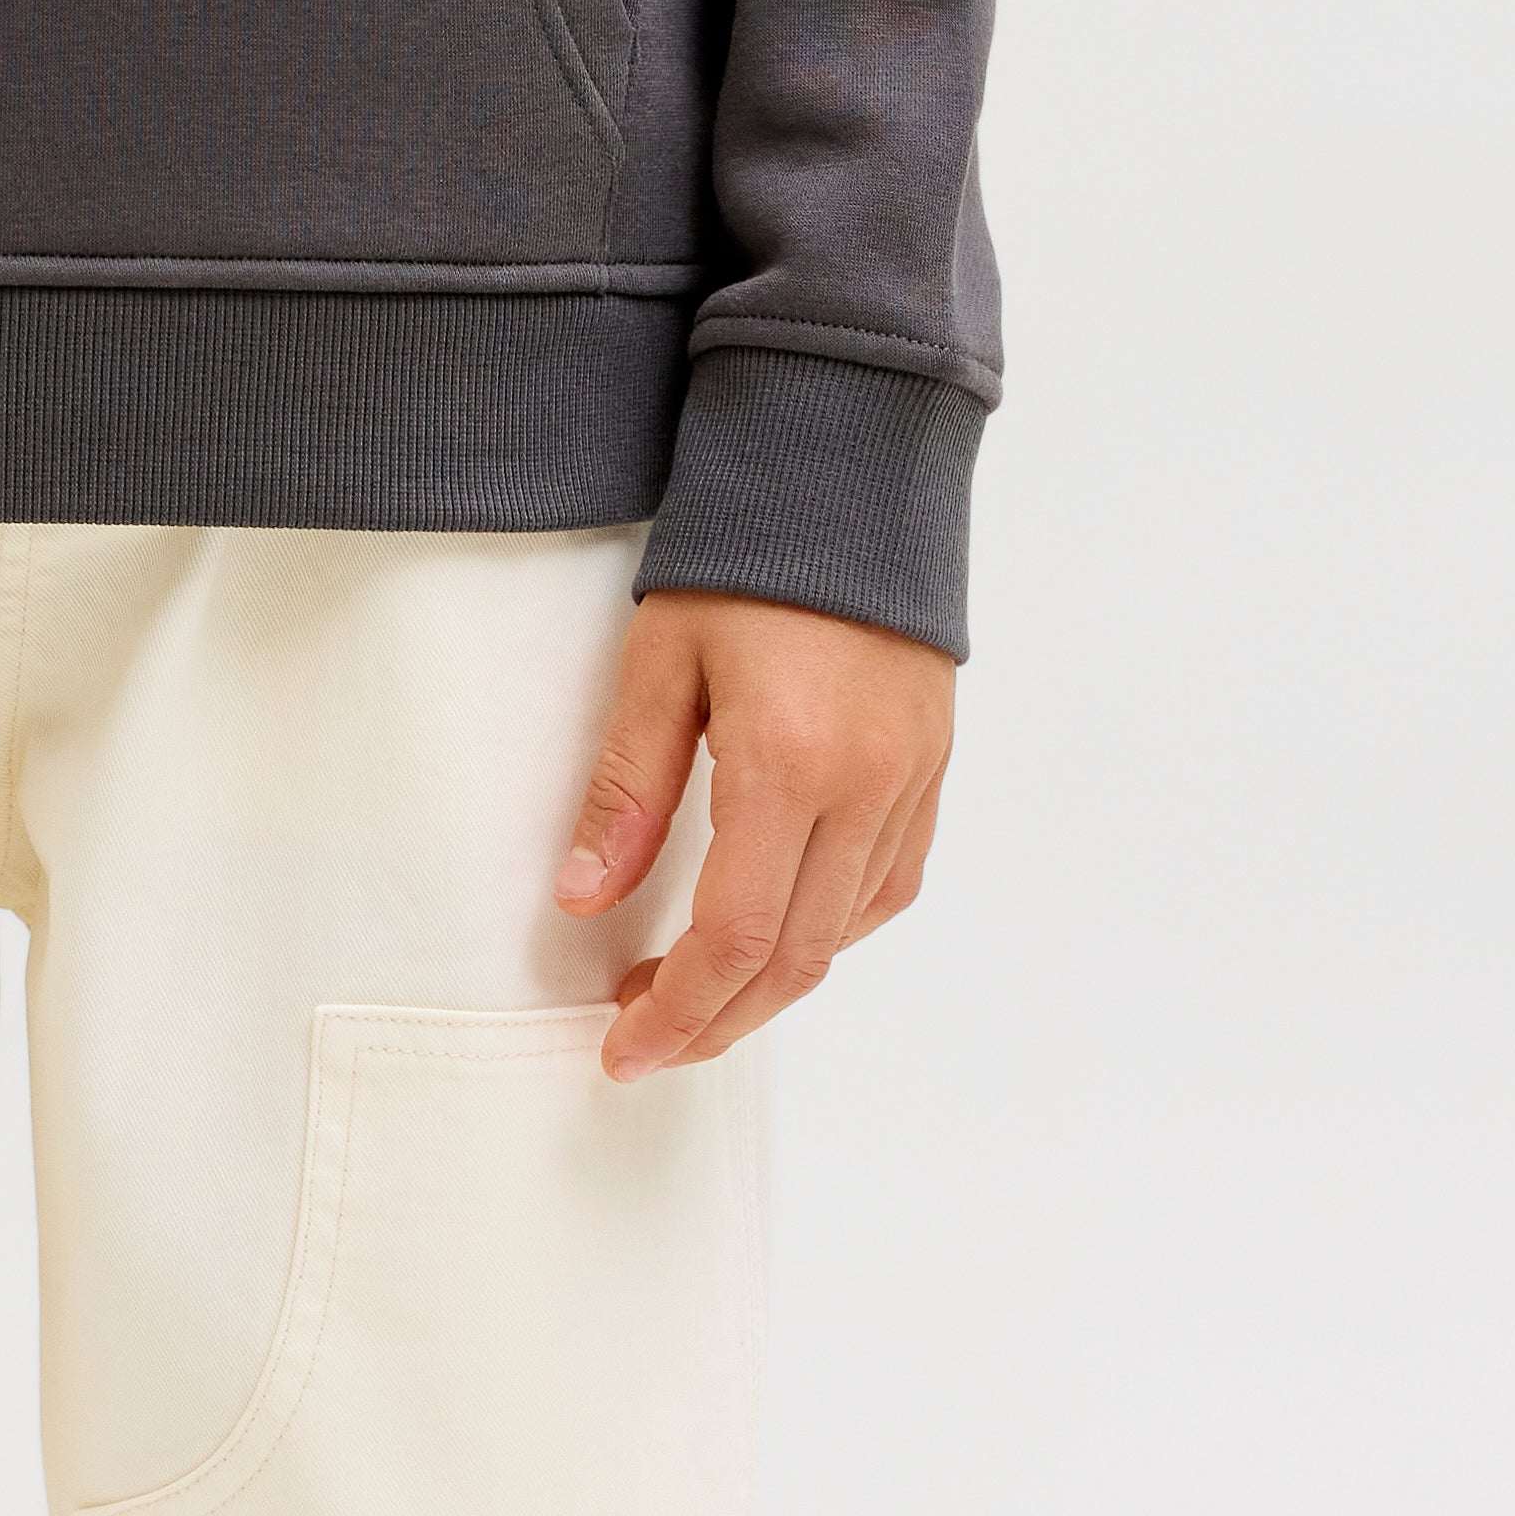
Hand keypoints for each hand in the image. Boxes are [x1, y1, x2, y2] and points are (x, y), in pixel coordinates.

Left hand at [556, 589, 953, 1079]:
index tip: (622, 1050)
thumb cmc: (742, 548)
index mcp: (789, 762)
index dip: (677, 1013)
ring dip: (772, 985)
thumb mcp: (659, 655)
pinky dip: (831, 929)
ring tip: (698, 993)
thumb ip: (626, 786)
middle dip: (718, 1020)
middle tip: (648, 1039)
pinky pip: (889, 885)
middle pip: (794, 958)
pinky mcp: (932, 766)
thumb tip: (582, 897)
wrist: (850, 465)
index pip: (732, 937)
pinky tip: (780, 930)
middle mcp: (865, 788)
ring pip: (846, 933)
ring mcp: (911, 781)